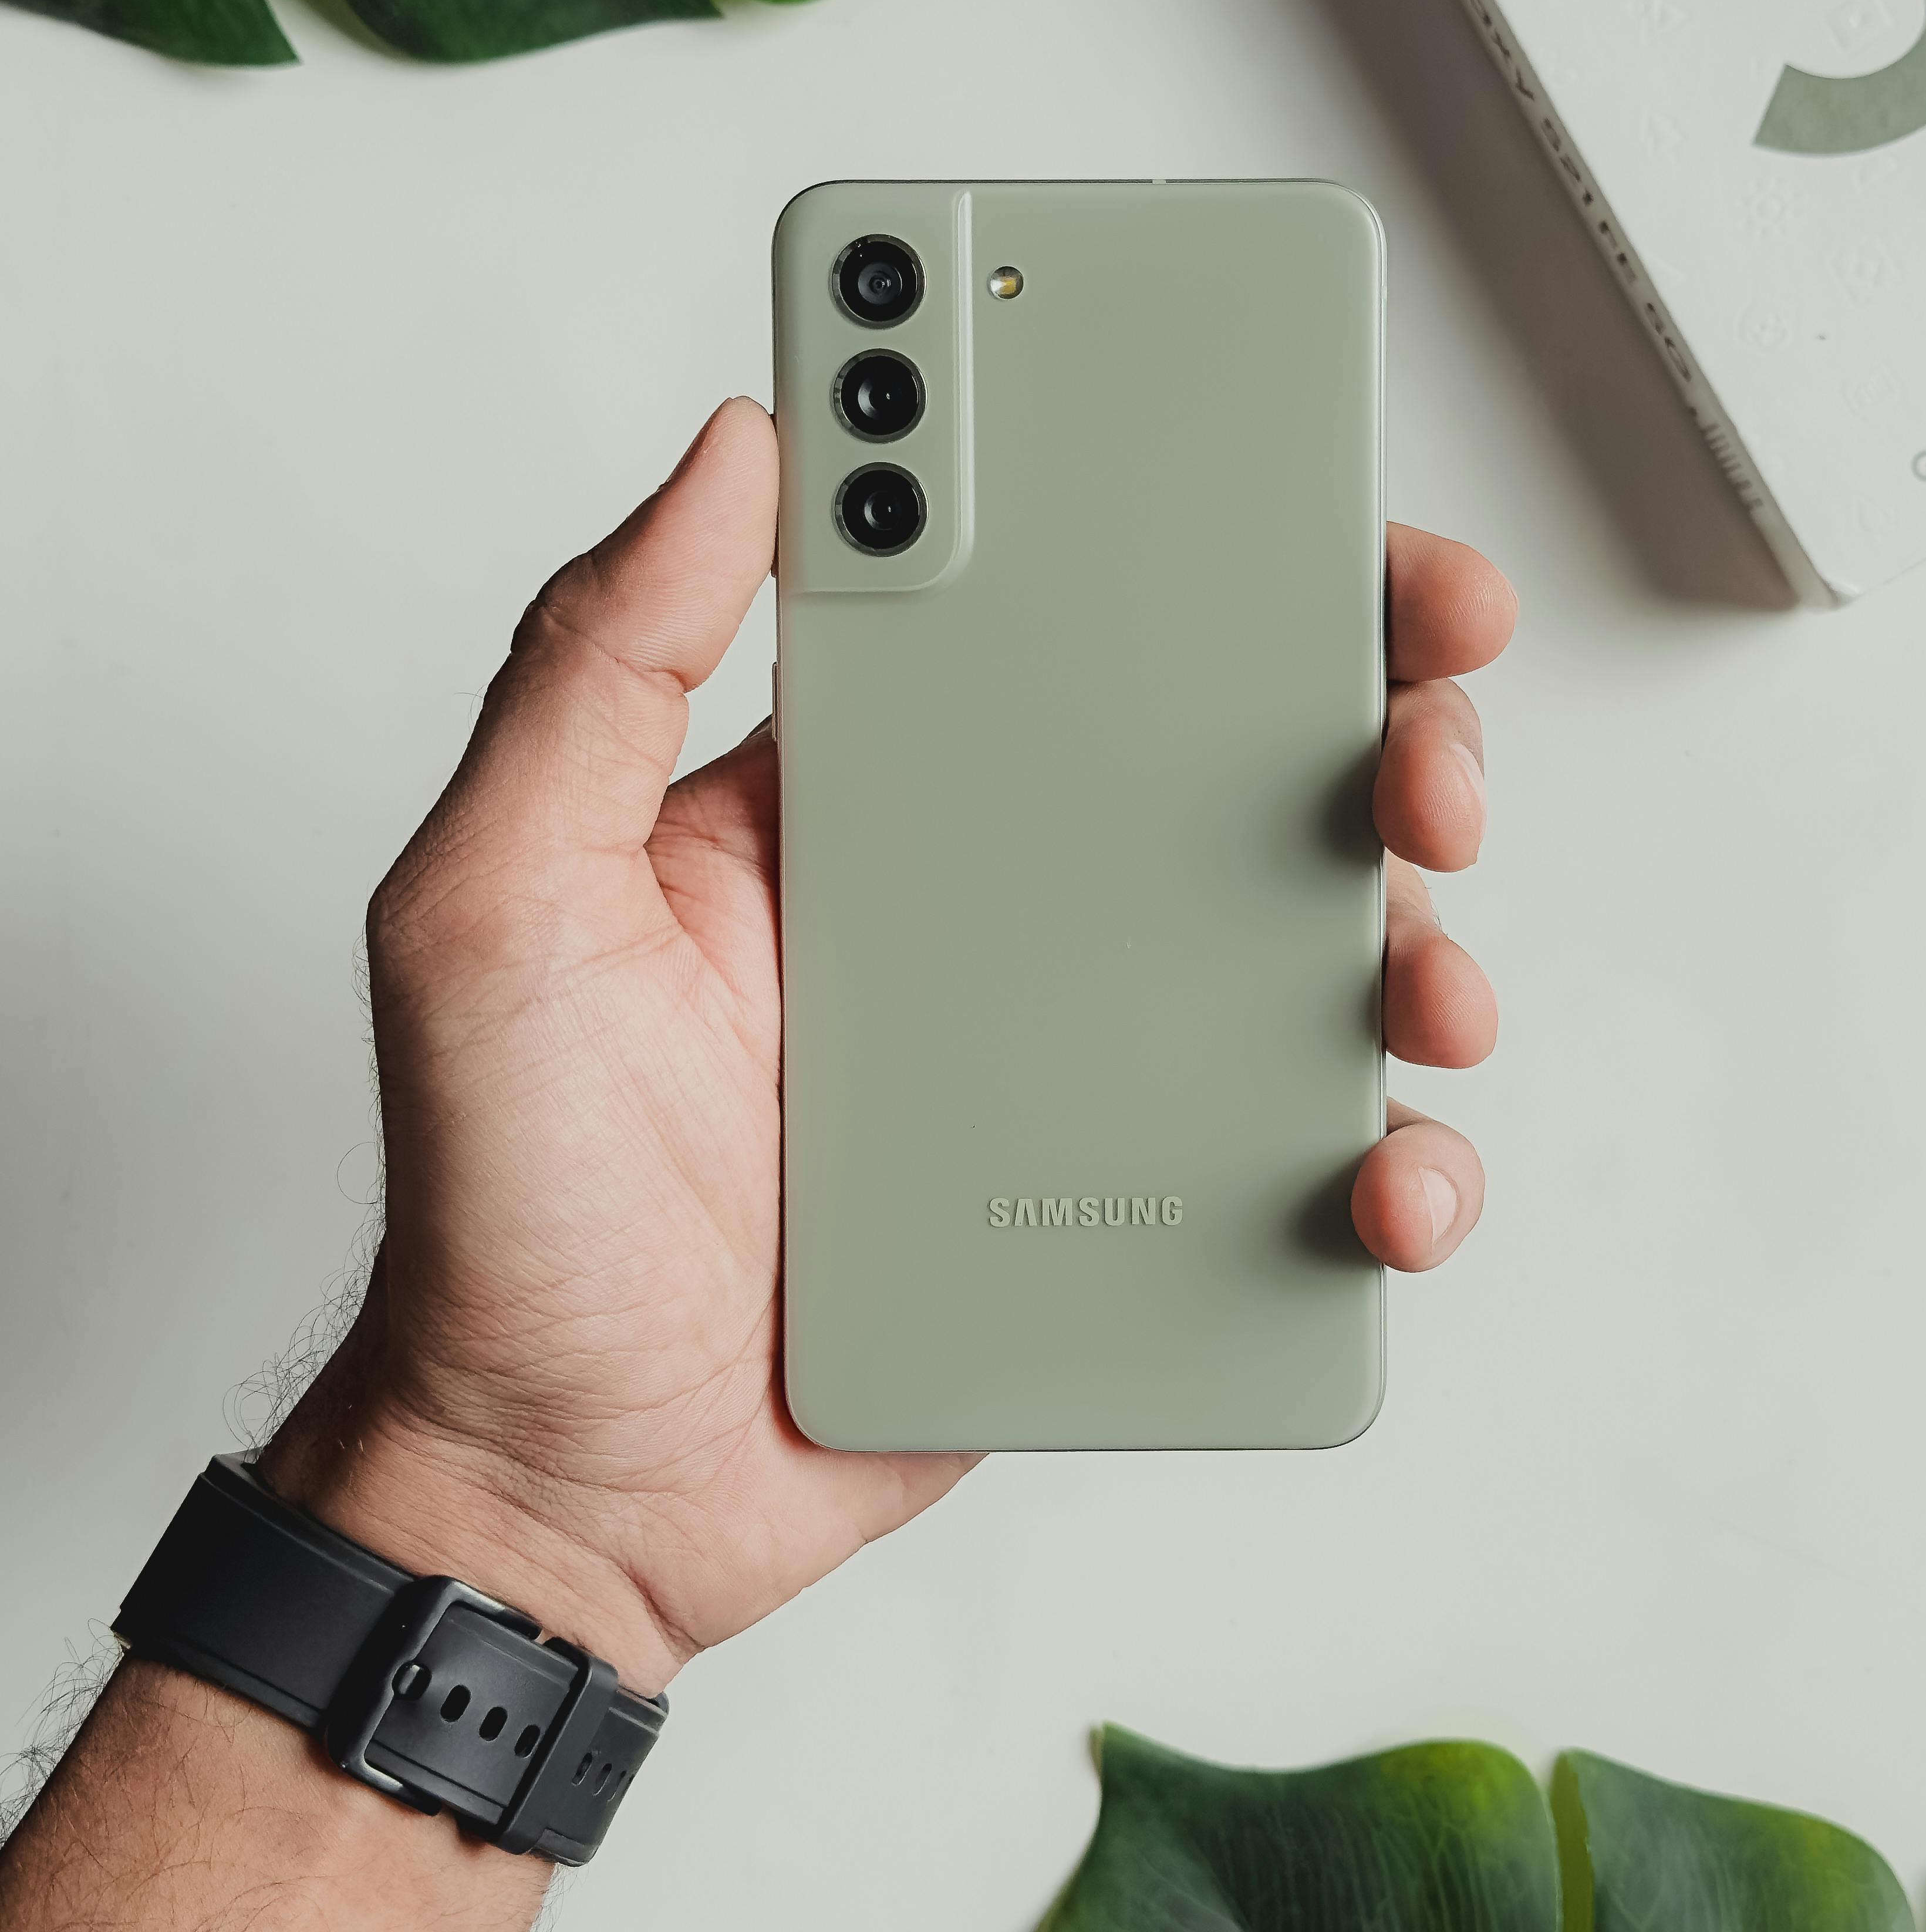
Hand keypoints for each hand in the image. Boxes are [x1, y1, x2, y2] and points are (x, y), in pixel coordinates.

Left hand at [264, 402, 1514, 1694]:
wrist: (569, 1490)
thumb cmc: (510, 1209)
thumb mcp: (493, 903)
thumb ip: (593, 665)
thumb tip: (741, 441)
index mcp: (858, 803)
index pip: (1043, 609)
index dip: (1182, 518)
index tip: (1295, 463)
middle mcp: (987, 907)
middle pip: (1232, 762)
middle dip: (1375, 713)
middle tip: (1422, 737)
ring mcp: (1070, 1062)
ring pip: (1302, 954)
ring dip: (1414, 936)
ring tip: (1427, 981)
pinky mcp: (1125, 1213)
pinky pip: (1300, 1161)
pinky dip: (1387, 1158)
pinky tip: (1388, 1175)